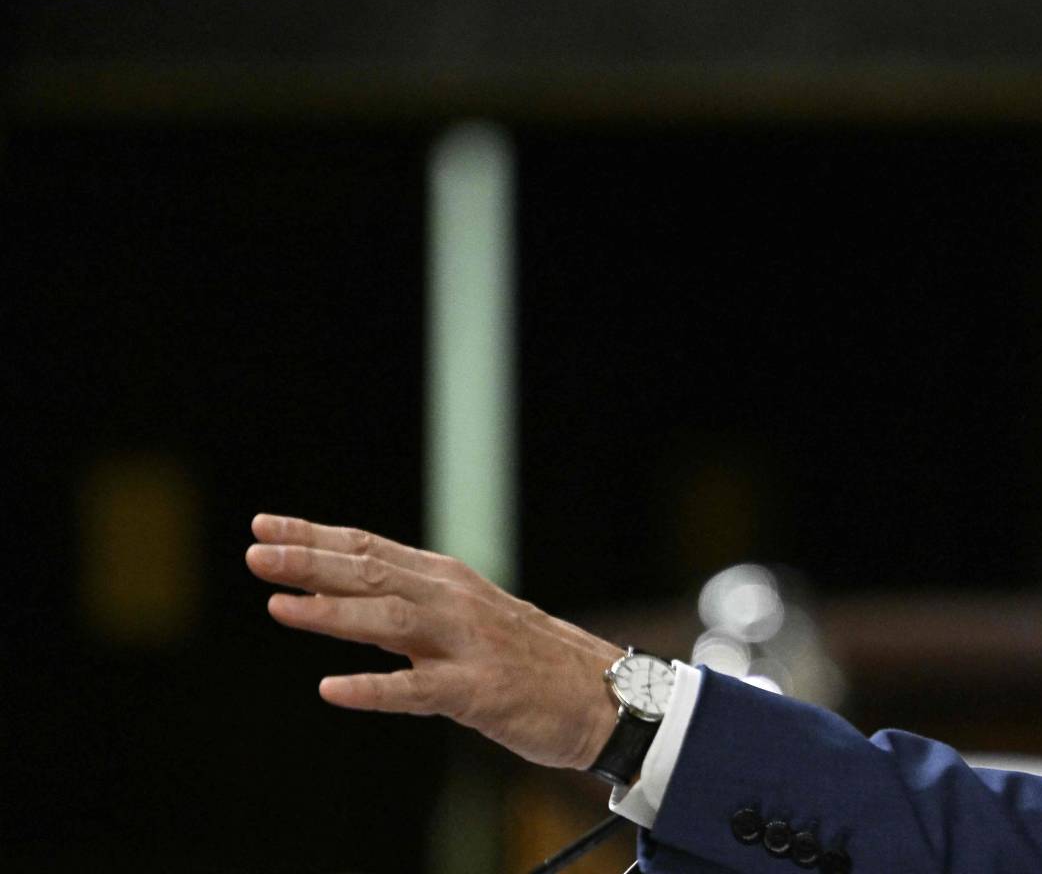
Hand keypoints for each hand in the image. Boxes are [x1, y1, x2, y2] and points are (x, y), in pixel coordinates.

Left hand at [246, 512, 622, 769]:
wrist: (605, 695)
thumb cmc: (530, 660)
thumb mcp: (468, 619)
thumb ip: (410, 609)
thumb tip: (342, 599)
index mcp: (448, 581)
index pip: (371, 548)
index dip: (316, 537)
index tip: (266, 526)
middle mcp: (454, 602)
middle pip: (374, 574)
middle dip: (311, 563)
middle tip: (256, 554)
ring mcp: (468, 645)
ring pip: (391, 621)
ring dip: (332, 612)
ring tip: (279, 606)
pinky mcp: (479, 692)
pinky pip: (418, 690)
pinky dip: (374, 689)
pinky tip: (332, 689)